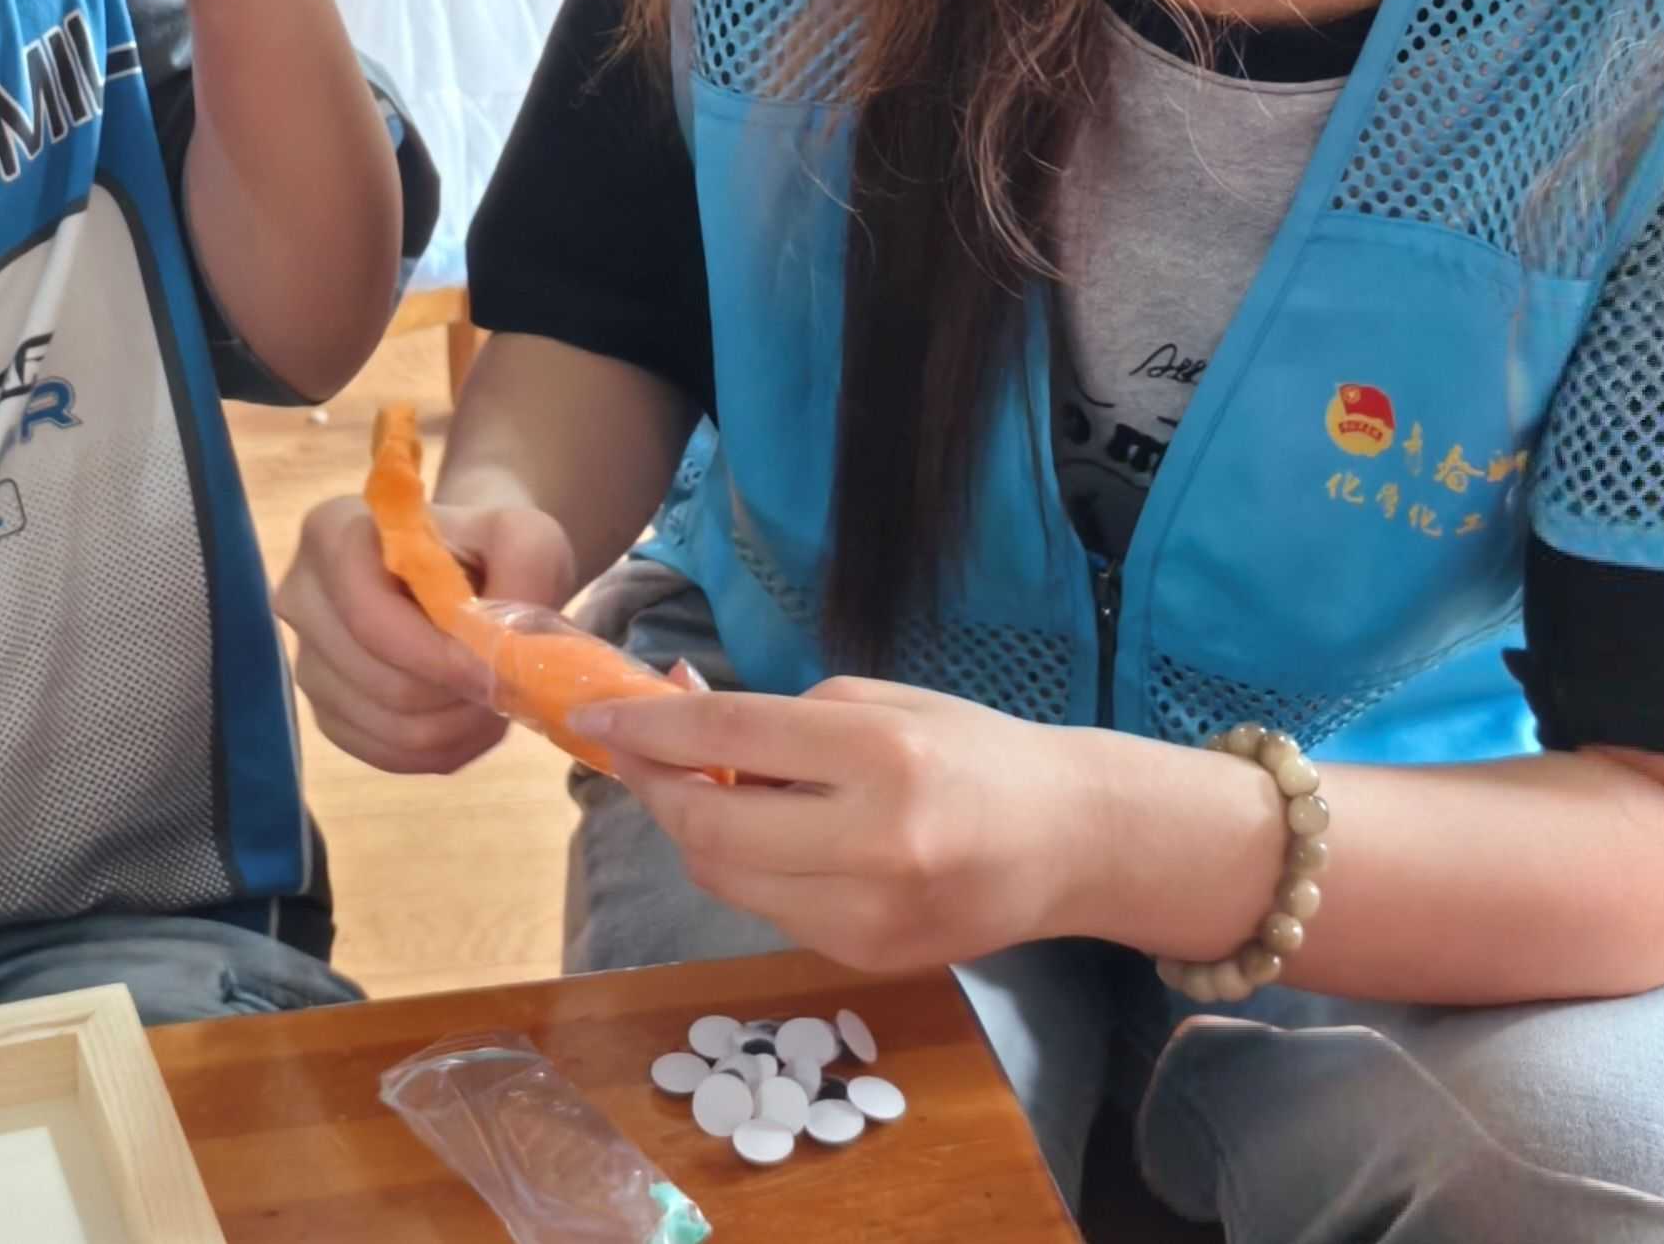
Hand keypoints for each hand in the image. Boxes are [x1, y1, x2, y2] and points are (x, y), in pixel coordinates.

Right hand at [275, 493, 576, 773]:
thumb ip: (525, 573)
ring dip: (458, 726)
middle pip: (379, 682)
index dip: (438, 656)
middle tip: (508, 684)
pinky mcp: (328, 714)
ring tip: (495, 696)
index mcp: (332, 533)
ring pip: (388, 727)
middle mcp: (302, 599)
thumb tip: (502, 649)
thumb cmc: (490, 547)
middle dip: (456, 695)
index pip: (369, 618)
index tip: (496, 670)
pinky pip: (386, 756)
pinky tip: (470, 718)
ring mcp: (308, 662)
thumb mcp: (526, 536)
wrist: (469, 569)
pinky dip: (443, 748)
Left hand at [575, 679, 1108, 972]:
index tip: (593, 716)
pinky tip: (761, 832)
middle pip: (710, 827)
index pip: (731, 740)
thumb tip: (674, 711)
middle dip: (654, 788)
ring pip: (726, 879)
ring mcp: (869, 914)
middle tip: (632, 752)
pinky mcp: (866, 958)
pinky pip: (768, 910)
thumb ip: (777, 717)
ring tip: (696, 785)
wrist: (1070, 840)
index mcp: (881, 756)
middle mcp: (873, 843)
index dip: (648, 729)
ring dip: (691, 830)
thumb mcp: (878, 704)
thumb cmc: (972, 751)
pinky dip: (745, 869)